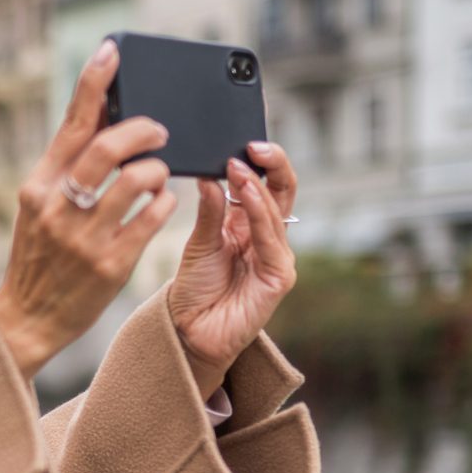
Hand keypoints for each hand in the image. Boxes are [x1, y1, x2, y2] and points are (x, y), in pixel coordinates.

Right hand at [0, 38, 178, 379]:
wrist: (27, 320)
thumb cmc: (40, 256)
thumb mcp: (40, 207)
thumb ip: (67, 167)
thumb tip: (104, 116)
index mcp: (38, 186)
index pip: (71, 123)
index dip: (95, 82)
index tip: (113, 50)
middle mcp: (58, 208)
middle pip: (110, 146)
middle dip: (145, 129)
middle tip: (160, 130)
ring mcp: (84, 238)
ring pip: (139, 180)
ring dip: (159, 170)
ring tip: (160, 175)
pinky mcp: (110, 265)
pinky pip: (153, 218)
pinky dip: (165, 203)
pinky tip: (163, 202)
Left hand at [168, 144, 299, 399]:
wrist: (188, 331)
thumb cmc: (195, 288)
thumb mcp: (199, 241)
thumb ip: (210, 210)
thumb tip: (212, 174)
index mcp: (251, 225)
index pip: (268, 184)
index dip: (263, 162)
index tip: (246, 142)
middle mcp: (269, 238)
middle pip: (283, 191)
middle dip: (272, 164)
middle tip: (252, 145)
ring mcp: (277, 257)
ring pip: (274, 212)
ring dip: (256, 187)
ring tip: (239, 165)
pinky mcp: (279, 277)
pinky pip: (270, 239)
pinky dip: (258, 214)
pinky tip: (245, 194)